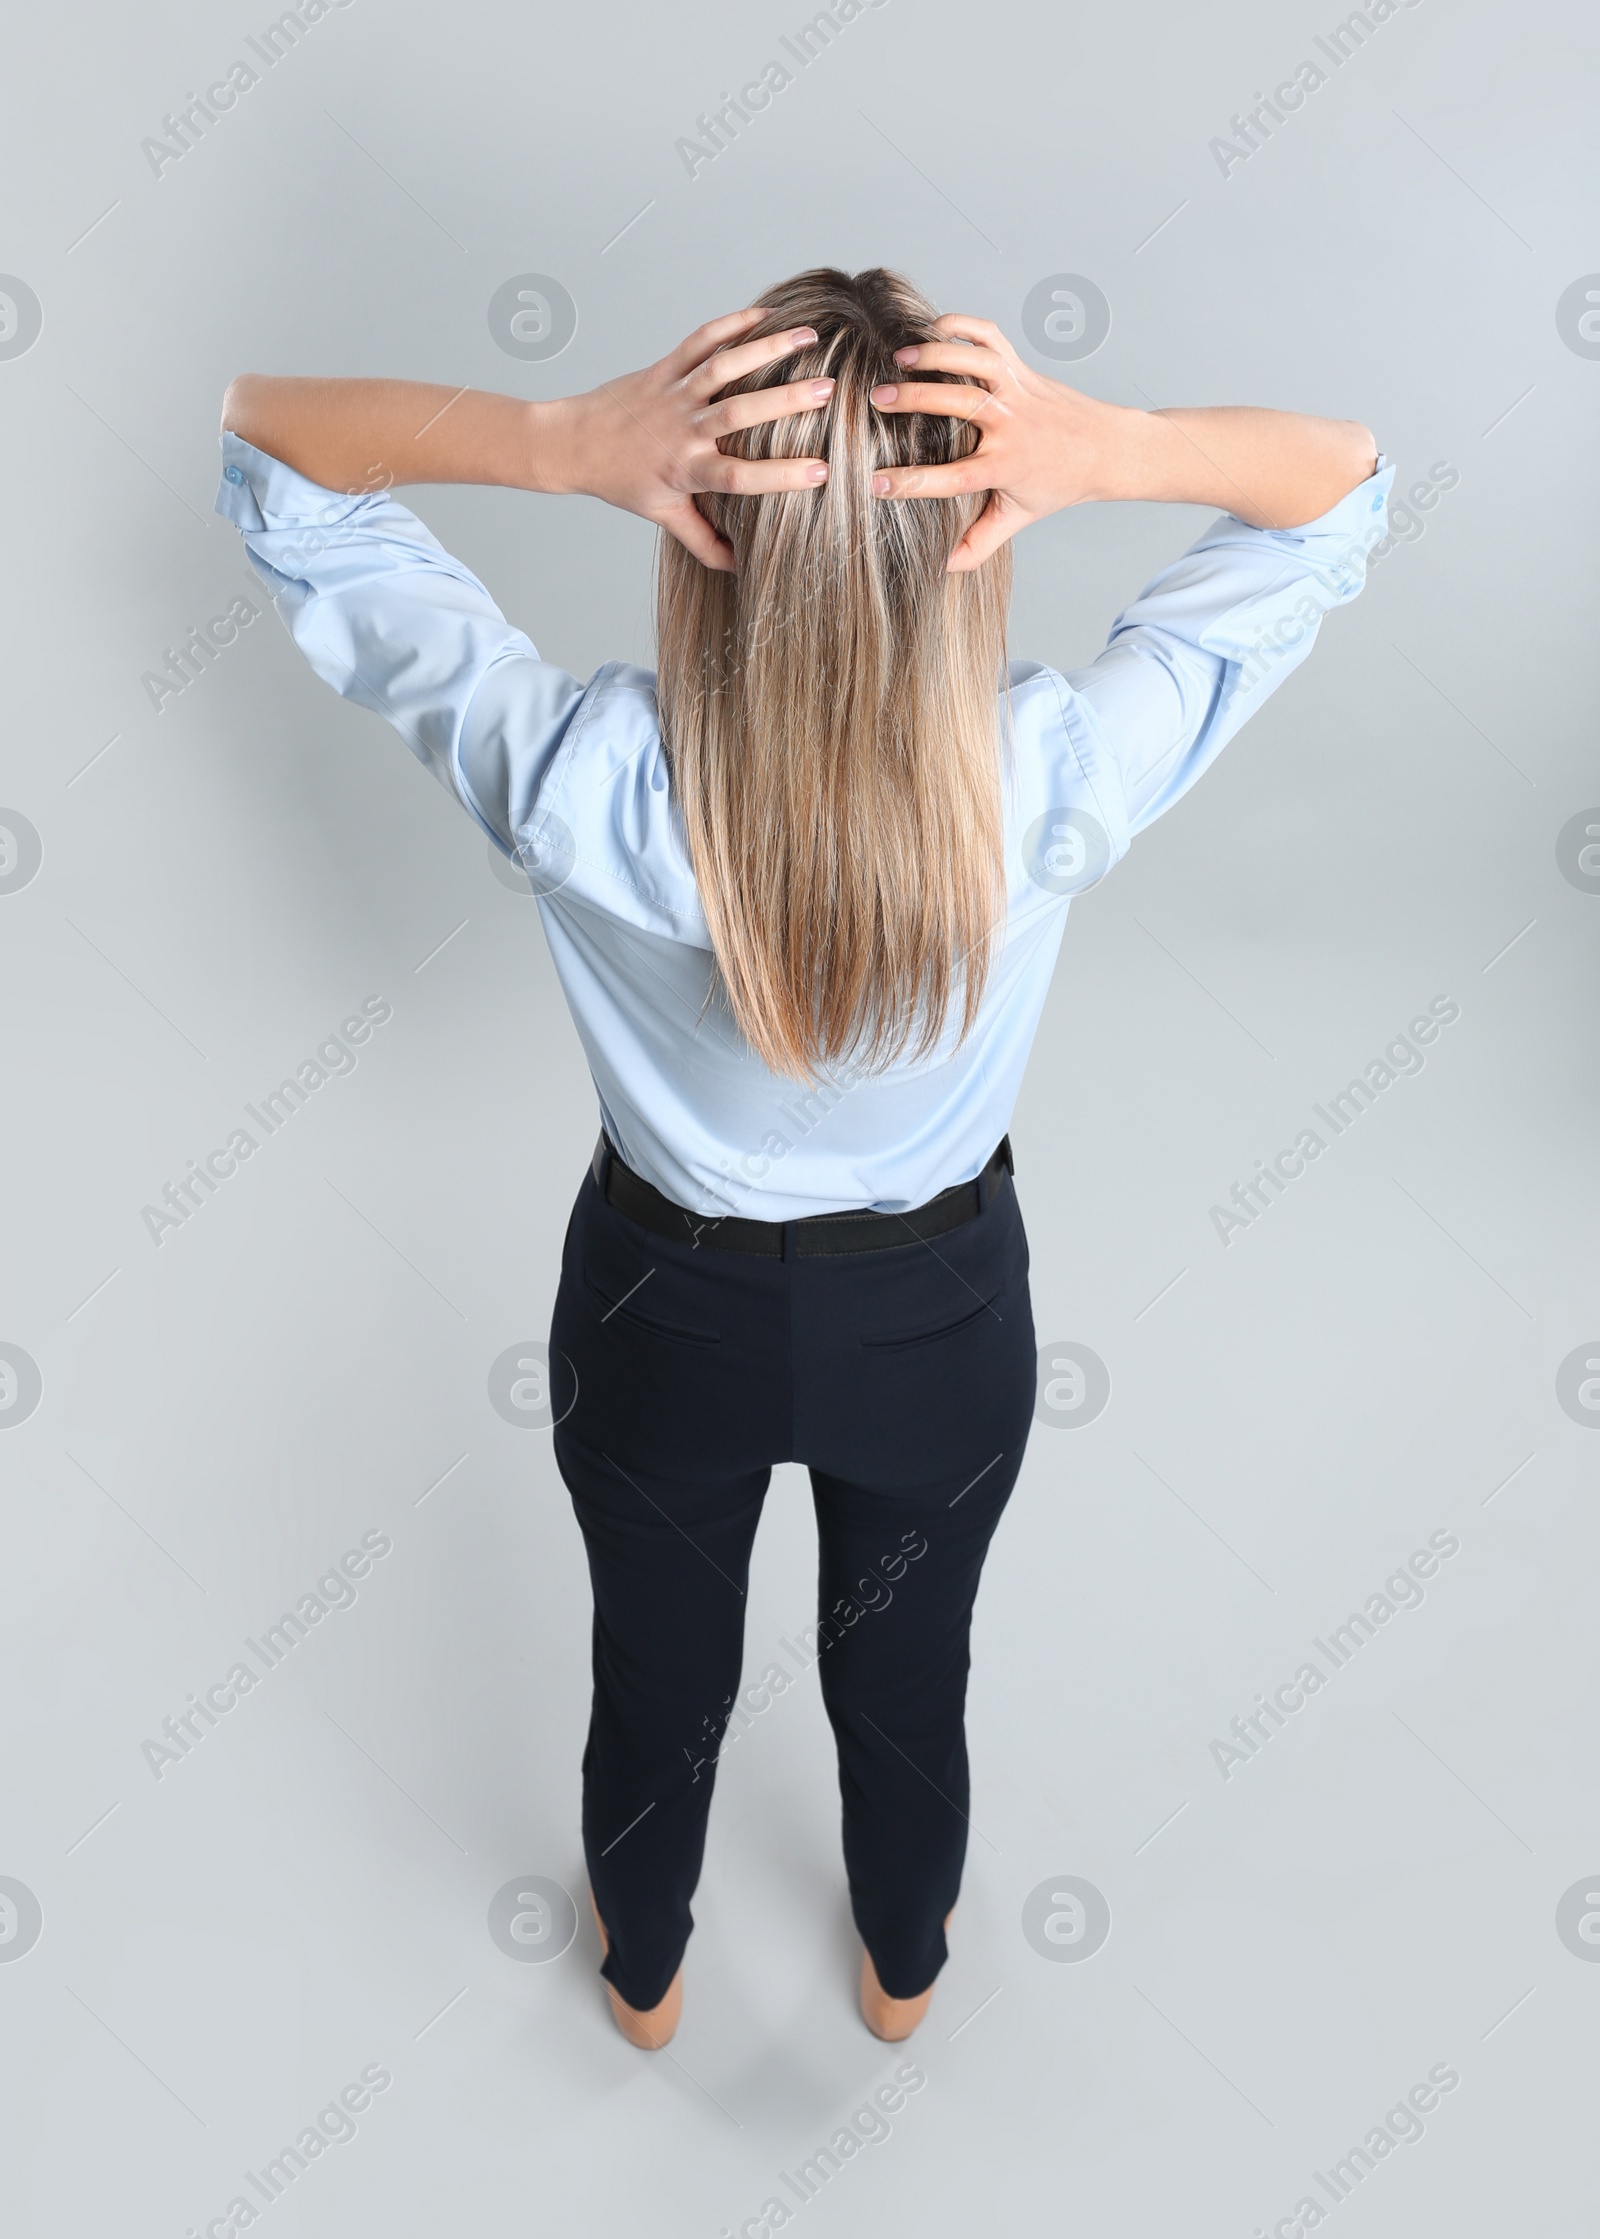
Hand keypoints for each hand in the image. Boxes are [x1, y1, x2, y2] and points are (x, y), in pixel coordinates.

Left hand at [560, 308, 833, 570]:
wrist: (572, 443)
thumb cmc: (622, 481)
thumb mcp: (663, 515)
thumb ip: (703, 541)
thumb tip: (739, 569)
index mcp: (687, 471)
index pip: (739, 477)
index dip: (779, 475)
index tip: (821, 472)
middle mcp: (684, 431)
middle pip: (739, 413)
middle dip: (786, 401)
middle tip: (829, 390)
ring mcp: (675, 394)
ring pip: (724, 367)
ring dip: (768, 349)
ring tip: (810, 336)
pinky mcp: (665, 367)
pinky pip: (701, 340)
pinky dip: (734, 324)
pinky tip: (768, 315)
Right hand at [868, 314, 1125, 571]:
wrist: (1106, 448)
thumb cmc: (1057, 483)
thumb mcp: (1017, 517)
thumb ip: (978, 543)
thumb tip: (942, 567)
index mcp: (1005, 465)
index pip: (953, 477)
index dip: (912, 483)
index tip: (875, 483)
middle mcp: (1011, 423)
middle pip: (958, 405)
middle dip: (914, 400)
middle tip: (878, 399)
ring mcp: (1016, 389)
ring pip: (974, 362)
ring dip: (935, 355)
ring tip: (899, 359)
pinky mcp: (1020, 366)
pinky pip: (989, 336)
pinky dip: (961, 326)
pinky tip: (932, 330)